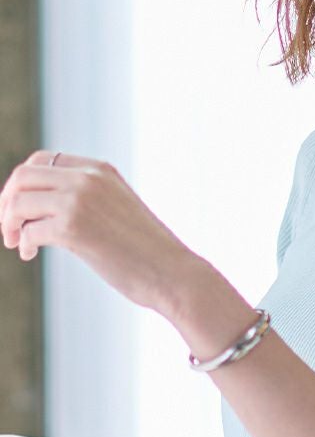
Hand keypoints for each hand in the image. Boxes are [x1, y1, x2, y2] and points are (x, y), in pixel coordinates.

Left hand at [0, 150, 199, 312]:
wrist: (175, 275)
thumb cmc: (151, 255)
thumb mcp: (119, 213)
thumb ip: (89, 203)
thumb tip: (46, 214)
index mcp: (101, 170)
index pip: (43, 161)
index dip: (23, 184)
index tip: (21, 210)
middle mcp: (88, 178)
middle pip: (23, 177)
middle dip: (7, 203)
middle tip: (9, 229)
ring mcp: (79, 200)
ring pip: (19, 202)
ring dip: (9, 223)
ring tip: (17, 243)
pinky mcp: (73, 227)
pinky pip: (29, 229)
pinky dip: (23, 243)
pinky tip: (30, 255)